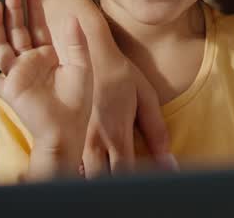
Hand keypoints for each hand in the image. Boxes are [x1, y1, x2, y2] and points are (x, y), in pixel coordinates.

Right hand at [0, 0, 92, 176]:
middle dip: (13, 9)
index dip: (33, 7)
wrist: (67, 130)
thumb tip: (72, 15)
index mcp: (46, 56)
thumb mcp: (82, 67)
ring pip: (1, 46)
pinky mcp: (8, 90)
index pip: (37, 26)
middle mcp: (29, 62)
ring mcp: (16, 75)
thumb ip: (76, 43)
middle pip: (17, 31)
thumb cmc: (77, 102)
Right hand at [80, 52, 176, 176]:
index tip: (149, 183)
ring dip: (97, 179)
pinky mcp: (65, 133)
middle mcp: (93, 142)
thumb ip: (157, 131)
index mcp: (116, 134)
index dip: (139, 183)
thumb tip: (169, 163)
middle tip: (129, 180)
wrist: (85, 49)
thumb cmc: (118, 72)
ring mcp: (75, 138)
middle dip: (114, 184)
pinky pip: (71, 163)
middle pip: (101, 181)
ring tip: (109, 176)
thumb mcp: (145, 96)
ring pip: (83, 175)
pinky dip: (81, 170)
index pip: (126, 174)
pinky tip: (91, 167)